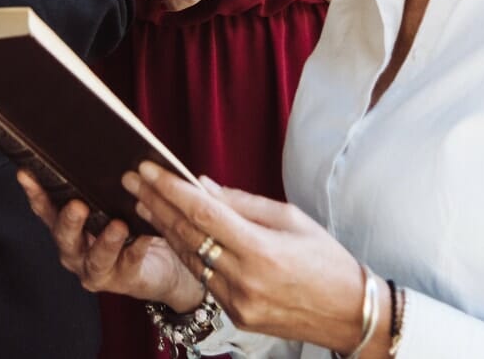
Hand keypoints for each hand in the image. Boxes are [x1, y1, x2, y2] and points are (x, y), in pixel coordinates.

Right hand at [16, 171, 202, 312]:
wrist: (166, 261)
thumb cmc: (133, 222)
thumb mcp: (115, 198)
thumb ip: (103, 179)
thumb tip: (105, 145)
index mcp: (68, 225)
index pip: (46, 207)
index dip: (35, 192)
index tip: (26, 174)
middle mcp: (75, 249)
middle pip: (64, 235)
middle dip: (69, 220)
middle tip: (77, 205)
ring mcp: (96, 267)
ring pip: (95, 257)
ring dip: (105, 241)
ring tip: (118, 225)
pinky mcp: (123, 279)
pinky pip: (129, 264)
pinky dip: (136, 250)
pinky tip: (144, 237)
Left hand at [126, 163, 366, 349]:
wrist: (351, 314)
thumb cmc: (327, 260)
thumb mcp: (290, 219)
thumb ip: (241, 203)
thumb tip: (201, 185)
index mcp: (260, 250)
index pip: (203, 212)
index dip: (171, 188)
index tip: (147, 168)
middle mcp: (244, 278)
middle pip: (188, 235)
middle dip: (157, 203)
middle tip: (132, 180)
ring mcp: (237, 302)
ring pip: (191, 258)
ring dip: (165, 228)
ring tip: (144, 202)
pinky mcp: (236, 315)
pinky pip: (204, 278)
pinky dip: (187, 253)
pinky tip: (171, 233)